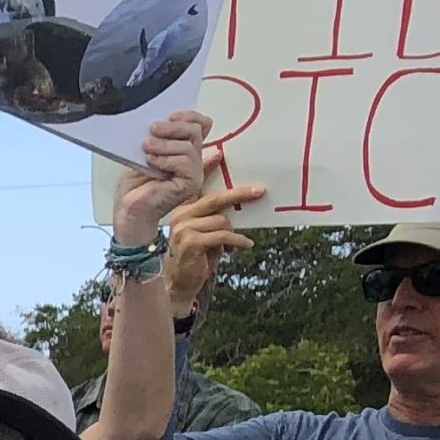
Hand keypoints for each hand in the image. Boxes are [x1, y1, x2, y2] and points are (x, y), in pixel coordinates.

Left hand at [112, 110, 211, 243]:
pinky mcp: (191, 184)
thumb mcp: (142, 154)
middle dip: (173, 127)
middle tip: (152, 129)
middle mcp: (193, 160)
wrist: (128, 211)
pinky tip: (151, 162)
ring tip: (146, 148)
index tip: (169, 115)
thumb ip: (156, 137)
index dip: (189, 116)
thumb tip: (160, 120)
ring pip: (188, 147)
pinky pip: (185, 163)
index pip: (202, 125)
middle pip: (196, 131)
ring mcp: (194, 173)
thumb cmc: (134, 186)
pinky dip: (166, 159)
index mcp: (184, 151)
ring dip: (164, 144)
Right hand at [162, 181, 265, 315]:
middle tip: (260, 191)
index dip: (207, 168)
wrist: (180, 285)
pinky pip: (223, 235)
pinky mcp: (191, 242)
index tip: (220, 155)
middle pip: (215, 198)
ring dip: (235, 233)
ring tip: (239, 242)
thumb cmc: (195, 259)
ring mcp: (183, 228)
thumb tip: (238, 206)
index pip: (195, 186)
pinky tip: (244, 246)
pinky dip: (237, 241)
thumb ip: (214, 218)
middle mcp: (180, 216)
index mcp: (183, 211)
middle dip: (240, 194)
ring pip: (222, 220)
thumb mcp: (205, 234)